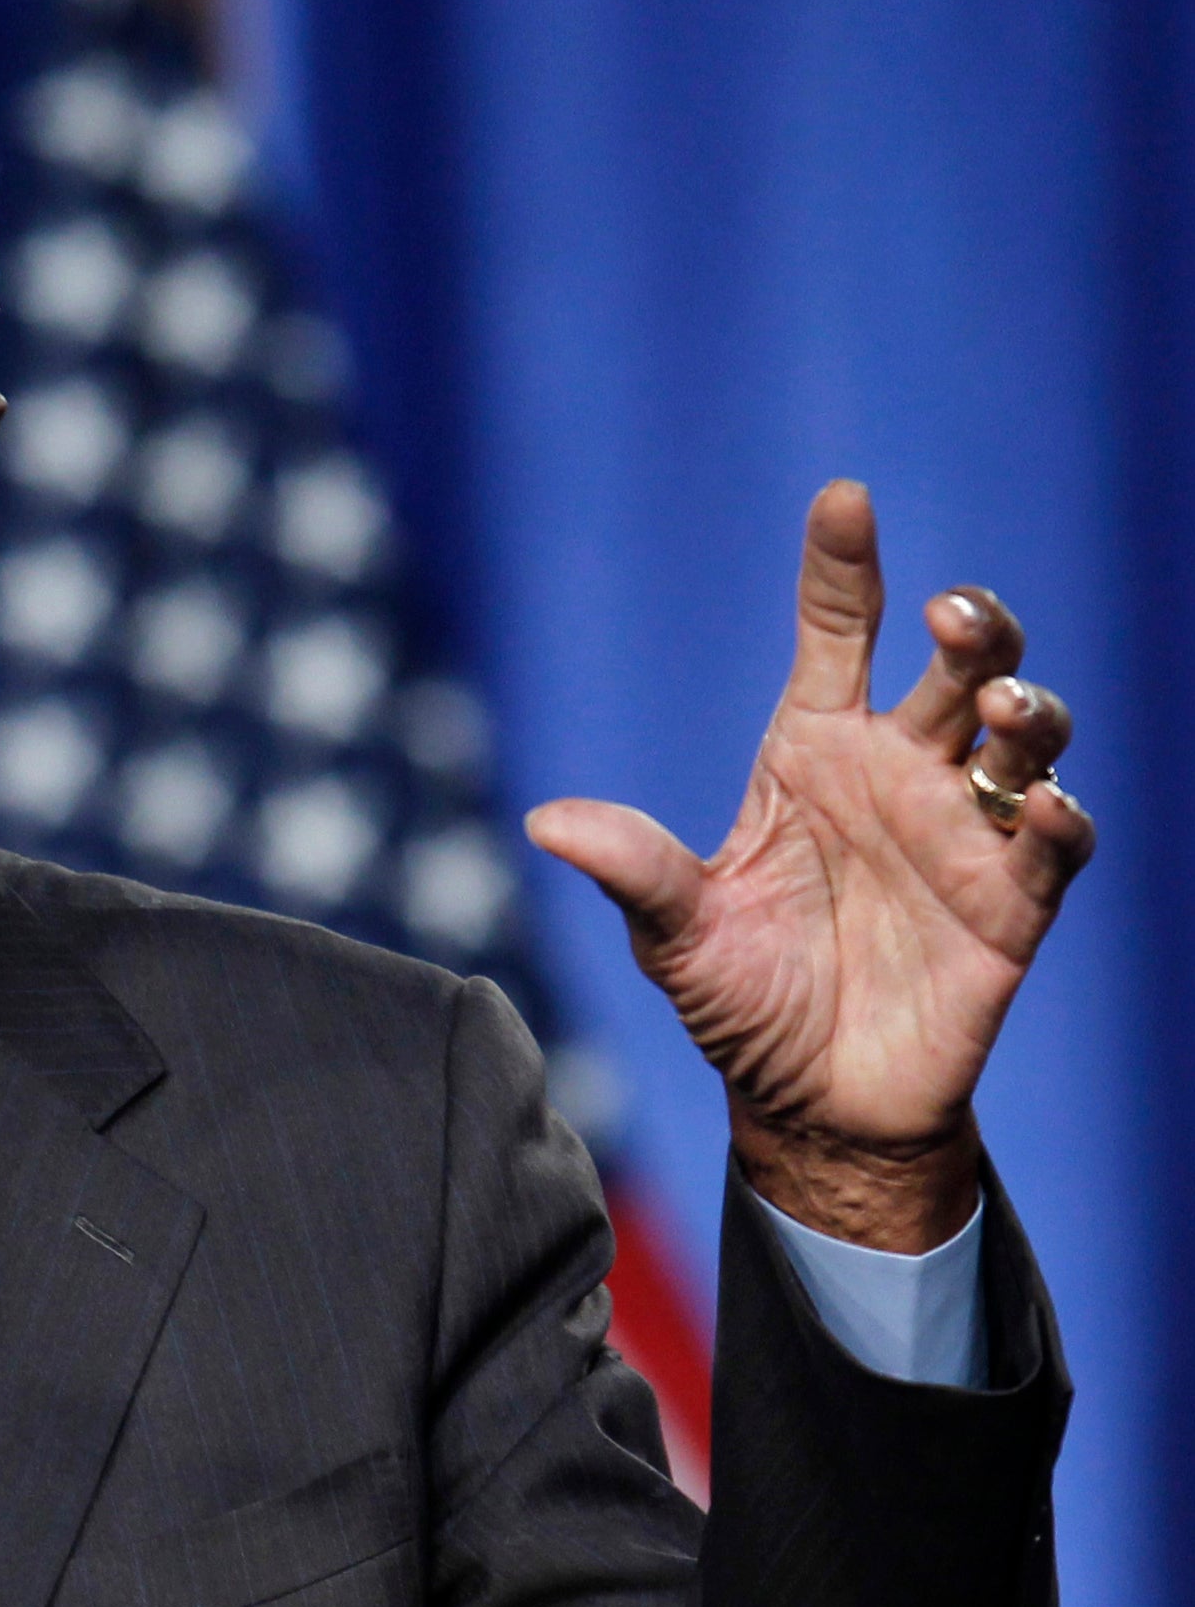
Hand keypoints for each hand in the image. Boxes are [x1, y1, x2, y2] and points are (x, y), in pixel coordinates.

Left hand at [525, 481, 1094, 1250]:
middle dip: (974, 631)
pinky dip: (1059, 819)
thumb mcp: (675, 937)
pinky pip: (1056, 845)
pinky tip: (1042, 808)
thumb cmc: (741, 1002)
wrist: (809, 1105)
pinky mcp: (1013, 904)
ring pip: (1023, 738)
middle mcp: (899, 775)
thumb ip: (634, 870)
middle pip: (958, 668)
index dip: (843, 567)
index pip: (837, 636)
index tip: (844, 501)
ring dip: (1025, 712)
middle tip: (955, 620)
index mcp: (812, 756)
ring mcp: (963, 834)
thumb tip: (547, 823)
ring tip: (1000, 712)